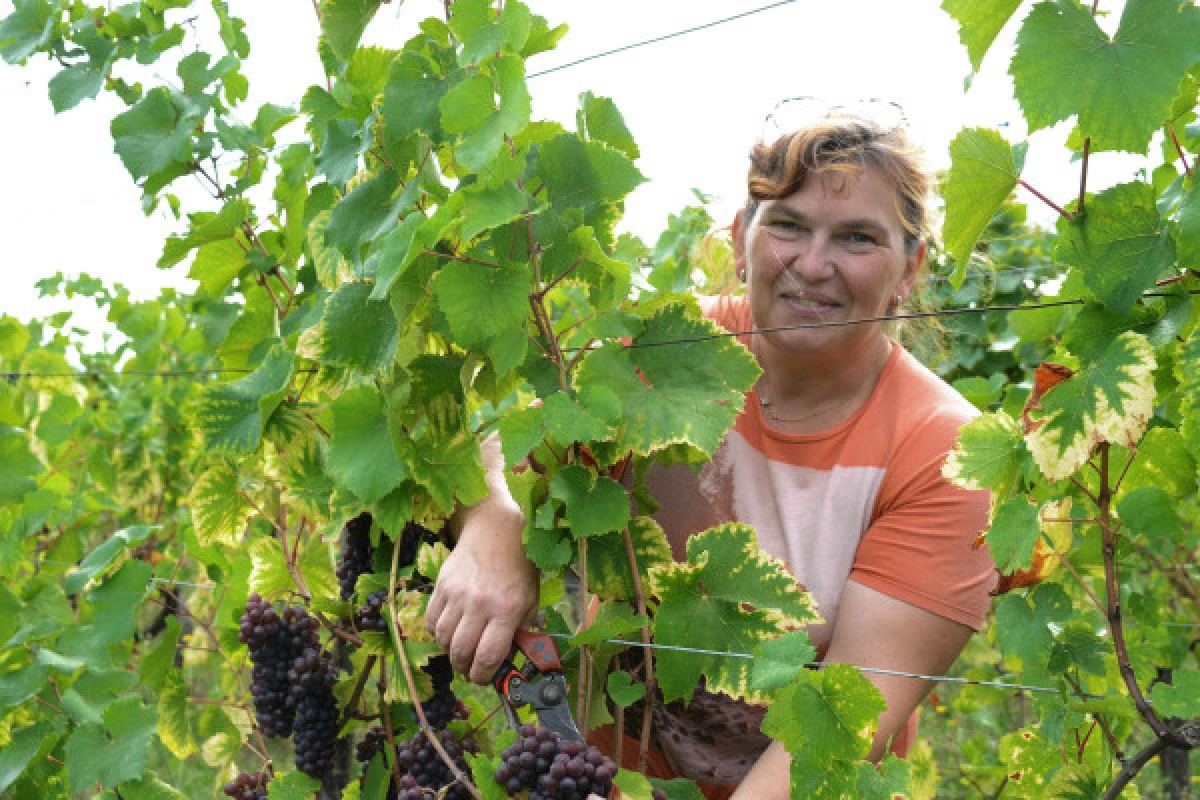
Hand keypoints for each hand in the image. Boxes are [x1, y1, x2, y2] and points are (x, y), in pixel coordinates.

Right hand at [425, 435, 538, 682]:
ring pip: (443, 639)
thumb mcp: (531, 597)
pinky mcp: (442, 584)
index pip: (488, 656)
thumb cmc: (518, 566)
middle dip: (464, 667)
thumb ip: (523, 628)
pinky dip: (437, 632)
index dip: (483, 675)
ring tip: (460, 649)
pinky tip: (448, 631)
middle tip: (470, 668)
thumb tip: (513, 656)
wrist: (496, 529)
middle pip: (461, 652)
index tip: (484, 678)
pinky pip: (431, 620)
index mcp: (507, 610)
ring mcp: (458, 594)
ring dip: (450, 651)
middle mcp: (480, 604)